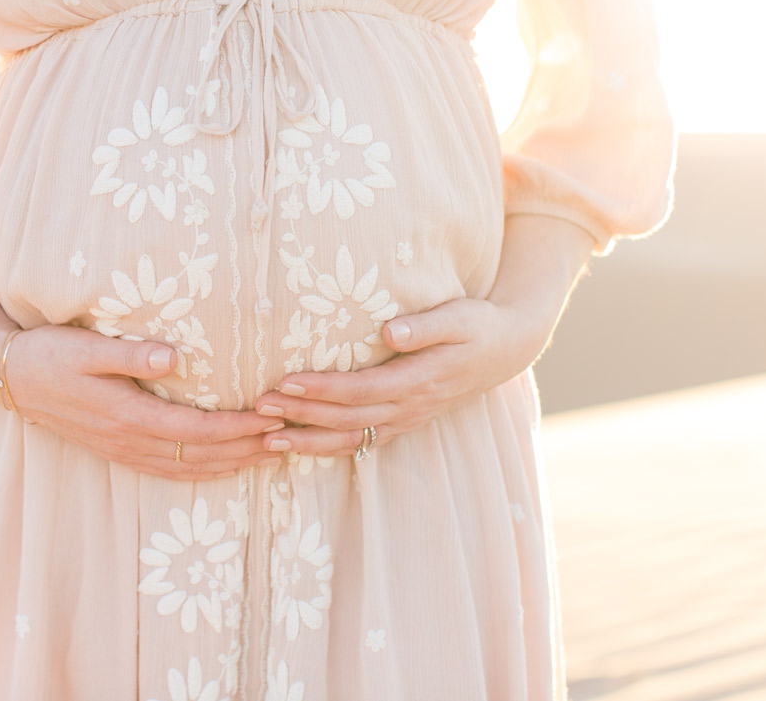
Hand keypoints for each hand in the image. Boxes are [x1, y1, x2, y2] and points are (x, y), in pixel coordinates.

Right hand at [0, 219, 287, 481]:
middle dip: (247, 449)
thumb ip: (131, 354)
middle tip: (290, 440)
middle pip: (200, 454)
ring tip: (270, 455)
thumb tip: (175, 356)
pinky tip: (223, 466)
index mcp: (127, 413)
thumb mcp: (85, 347)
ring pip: (188, 467)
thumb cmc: (48, 353)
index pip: (196, 429)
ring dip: (232, 463)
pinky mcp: (117, 448)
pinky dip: (202, 471)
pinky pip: (168, 469)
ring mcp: (122, 448)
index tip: (272, 418)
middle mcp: (129, 438)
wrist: (7, 377)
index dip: (237, 427)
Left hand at [252, 213, 597, 456]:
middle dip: (302, 416)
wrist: (505, 349)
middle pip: (347, 419)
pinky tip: (298, 446)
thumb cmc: (477, 326)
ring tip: (267, 438)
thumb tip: (391, 331)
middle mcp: (409, 407)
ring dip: (308, 441)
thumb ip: (426, 326)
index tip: (287, 382)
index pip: (362, 390)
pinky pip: (361, 442)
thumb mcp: (459, 318)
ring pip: (351, 439)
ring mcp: (405, 419)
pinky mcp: (402, 422)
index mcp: (419, 381)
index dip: (323, 390)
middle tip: (260, 408)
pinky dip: (328, 448)